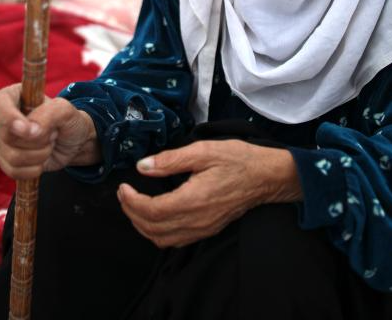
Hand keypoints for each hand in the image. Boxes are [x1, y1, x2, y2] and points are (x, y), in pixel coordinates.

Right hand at [0, 83, 100, 179]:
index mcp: (14, 97)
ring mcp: (2, 141)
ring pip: (12, 157)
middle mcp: (3, 119)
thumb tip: (30, 131)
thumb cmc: (68, 120)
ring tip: (49, 145)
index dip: (9, 118)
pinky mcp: (6, 161)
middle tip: (53, 133)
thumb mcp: (65, 110)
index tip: (30, 129)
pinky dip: (34, 169)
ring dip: (40, 155)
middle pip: (7, 136)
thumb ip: (47, 114)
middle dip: (38, 140)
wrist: (73, 143)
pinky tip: (42, 160)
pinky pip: (13, 172)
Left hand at [116, 140, 300, 247]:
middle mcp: (197, 220)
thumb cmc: (238, 160)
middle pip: (152, 228)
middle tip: (124, 194)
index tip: (124, 187)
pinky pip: (175, 240)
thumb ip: (170, 160)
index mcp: (193, 200)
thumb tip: (143, 166)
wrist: (266, 176)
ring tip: (134, 205)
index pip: (152, 211)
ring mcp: (203, 228)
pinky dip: (157, 232)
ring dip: (142, 225)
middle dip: (131, 213)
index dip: (132, 202)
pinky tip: (154, 215)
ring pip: (162, 239)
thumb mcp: (203, 151)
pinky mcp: (207, 229)